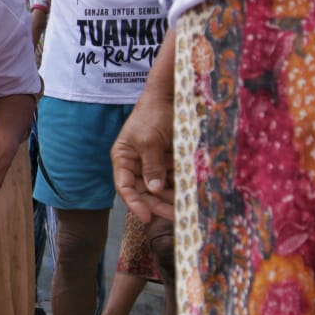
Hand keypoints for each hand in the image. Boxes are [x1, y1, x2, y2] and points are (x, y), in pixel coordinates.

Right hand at [112, 93, 174, 222]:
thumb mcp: (149, 141)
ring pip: (160, 186)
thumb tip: (154, 189)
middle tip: (175, 214)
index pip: (125, 186)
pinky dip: (180, 184)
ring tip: (187, 206)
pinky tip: (191, 192)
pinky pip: (173, 177)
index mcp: (123, 158)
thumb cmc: (152, 115)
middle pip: (144, 190)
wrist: (171, 97)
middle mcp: (136, 163)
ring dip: (172, 196)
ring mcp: (153, 162)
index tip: (146, 217)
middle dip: (158, 203)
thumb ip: (152, 166)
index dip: (134, 203)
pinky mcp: (168, 159)